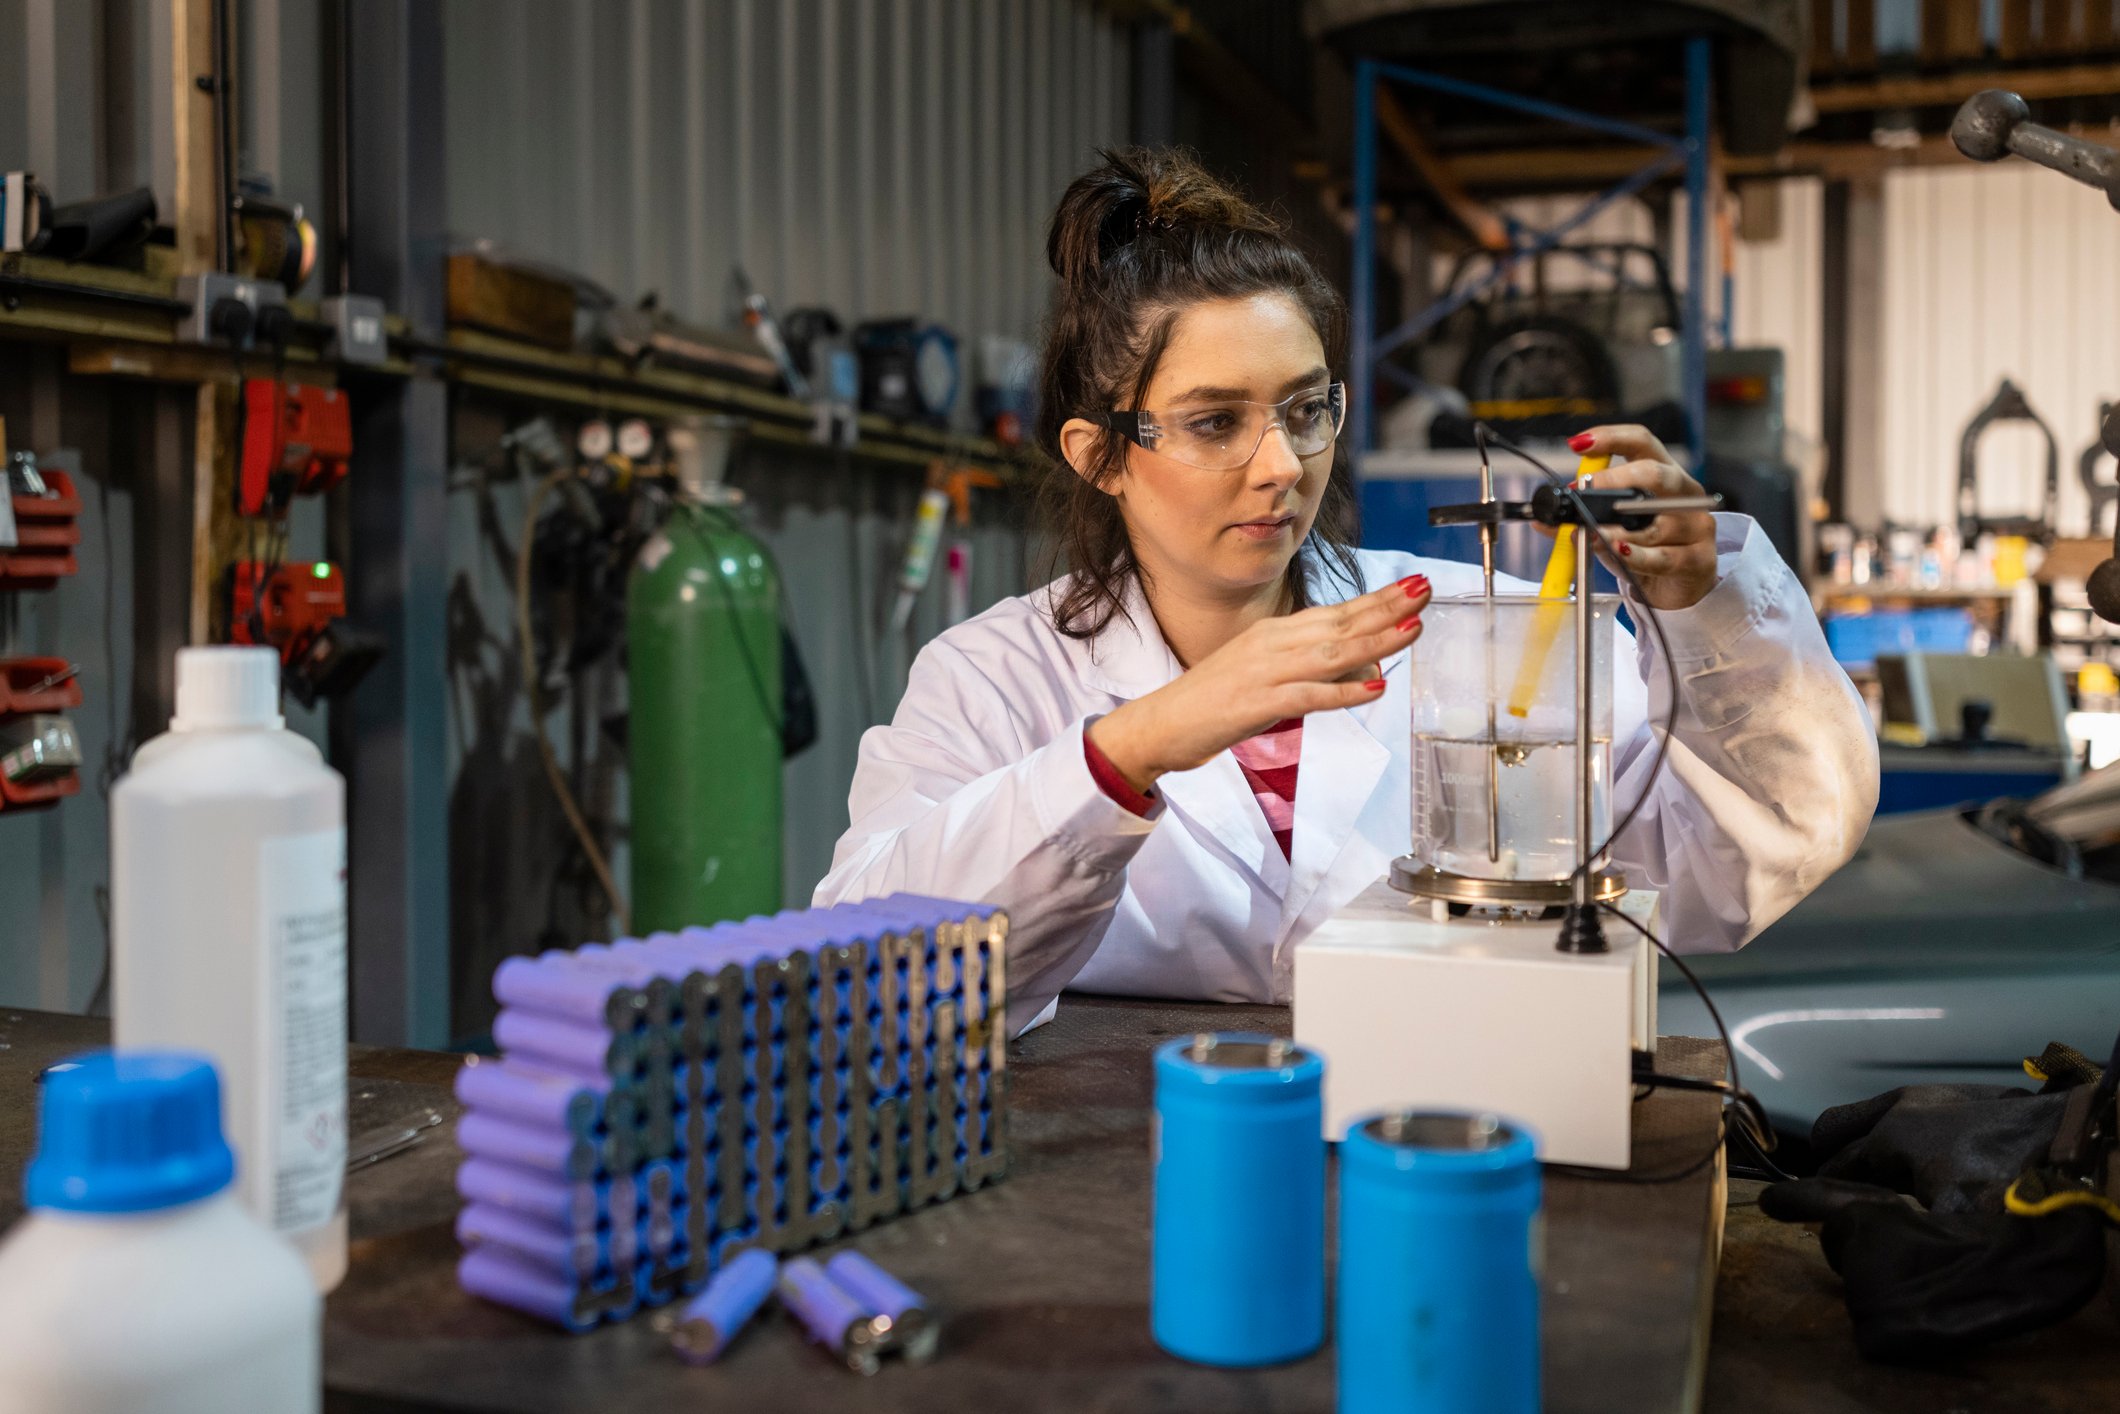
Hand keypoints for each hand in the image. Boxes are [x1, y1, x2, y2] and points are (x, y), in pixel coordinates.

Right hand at [1088, 576, 1430, 791]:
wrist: (1162, 722)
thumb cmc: (1213, 700)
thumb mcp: (1263, 674)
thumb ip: (1307, 668)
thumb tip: (1359, 667)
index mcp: (1274, 634)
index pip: (1335, 613)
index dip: (1377, 601)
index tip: (1412, 586)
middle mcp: (1273, 644)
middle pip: (1340, 623)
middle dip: (1387, 608)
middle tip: (1425, 589)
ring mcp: (1266, 672)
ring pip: (1332, 652)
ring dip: (1376, 639)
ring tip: (1414, 627)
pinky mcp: (1259, 703)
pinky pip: (1310, 695)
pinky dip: (1345, 691)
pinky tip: (1375, 687)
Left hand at [1564, 424, 1719, 610]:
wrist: (1676, 587)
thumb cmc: (1645, 547)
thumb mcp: (1610, 528)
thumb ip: (1579, 520)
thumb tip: (1541, 520)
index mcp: (1663, 473)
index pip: (1641, 442)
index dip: (1611, 438)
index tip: (1578, 444)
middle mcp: (1683, 493)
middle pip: (1653, 474)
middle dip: (1614, 480)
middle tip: (1585, 489)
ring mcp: (1696, 524)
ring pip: (1654, 522)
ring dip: (1617, 529)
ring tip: (1594, 534)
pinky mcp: (1699, 558)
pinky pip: (1662, 556)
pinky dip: (1635, 556)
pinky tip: (1619, 552)